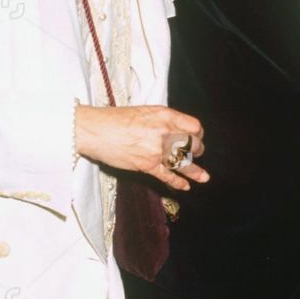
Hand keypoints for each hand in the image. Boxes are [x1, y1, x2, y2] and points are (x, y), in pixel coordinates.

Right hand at [75, 104, 209, 192]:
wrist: (95, 130)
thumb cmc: (115, 119)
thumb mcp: (144, 111)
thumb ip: (162, 120)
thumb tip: (174, 130)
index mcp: (165, 115)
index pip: (194, 126)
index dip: (197, 133)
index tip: (196, 137)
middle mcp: (165, 132)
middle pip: (193, 144)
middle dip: (197, 150)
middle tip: (196, 153)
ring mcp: (157, 150)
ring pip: (184, 162)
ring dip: (195, 171)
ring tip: (203, 177)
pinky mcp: (147, 165)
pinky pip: (168, 176)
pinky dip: (178, 182)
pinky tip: (185, 186)